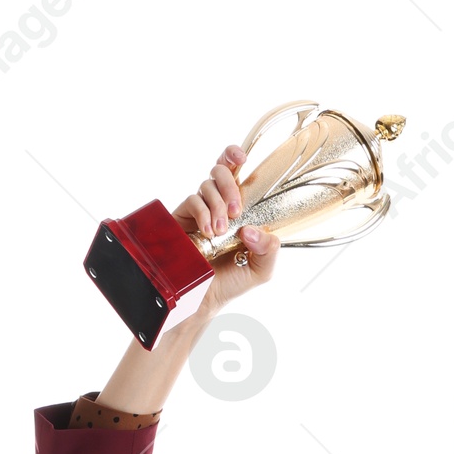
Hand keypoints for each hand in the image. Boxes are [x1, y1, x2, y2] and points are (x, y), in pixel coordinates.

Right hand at [172, 142, 279, 317]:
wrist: (205, 298)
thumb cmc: (233, 280)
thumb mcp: (262, 269)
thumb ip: (269, 249)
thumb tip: (251, 230)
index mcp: (240, 208)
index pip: (237, 172)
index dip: (235, 156)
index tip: (242, 158)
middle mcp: (219, 203)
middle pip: (221, 171)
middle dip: (230, 186)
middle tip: (235, 212)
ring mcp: (200, 209)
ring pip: (207, 185)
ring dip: (217, 205)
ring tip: (220, 232)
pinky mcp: (183, 217)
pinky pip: (192, 200)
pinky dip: (202, 213)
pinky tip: (208, 232)